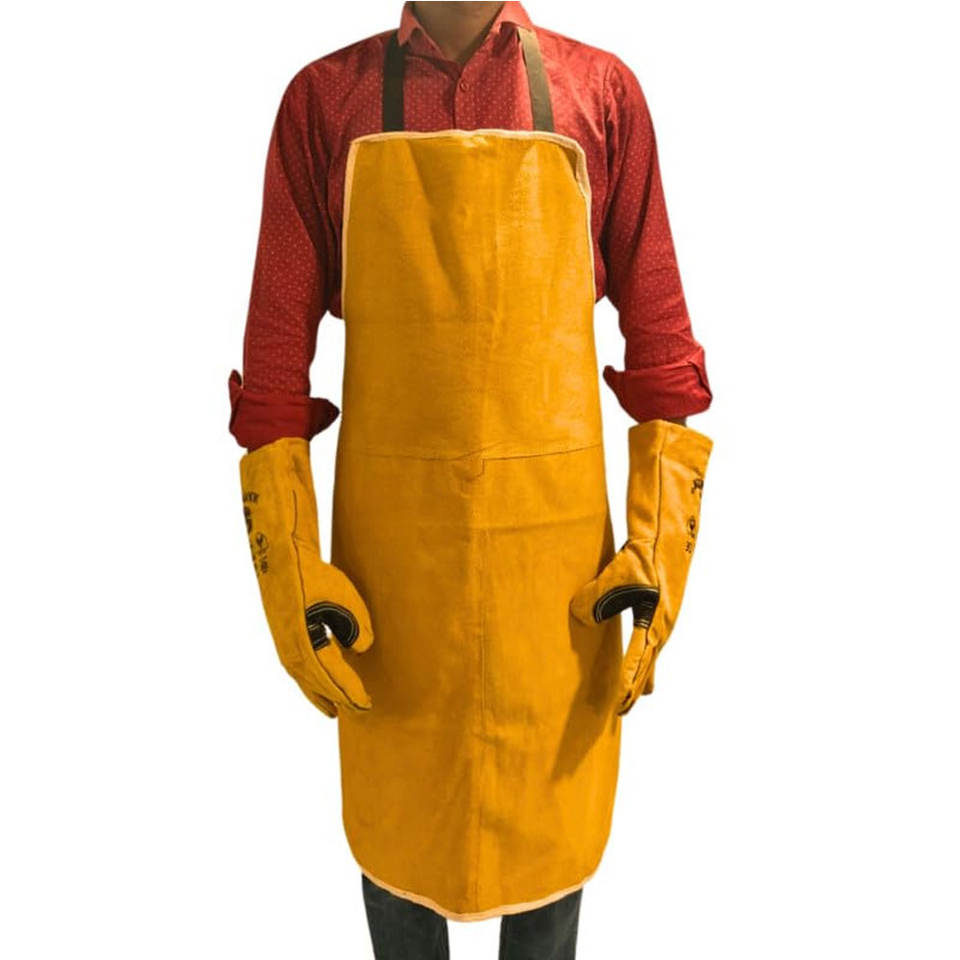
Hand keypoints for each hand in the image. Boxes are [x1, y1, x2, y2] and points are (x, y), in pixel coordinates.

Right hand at [287, 539, 373, 715]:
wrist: (281, 560)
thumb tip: (361, 650)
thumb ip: (357, 625)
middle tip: (360, 711)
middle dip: (340, 699)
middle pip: (320, 686)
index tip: (366, 705)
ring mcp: (285, 649)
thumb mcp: (342, 597)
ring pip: (306, 682)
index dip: (350, 693)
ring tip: (336, 710)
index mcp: (305, 645)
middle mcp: (292, 653)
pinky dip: (310, 685)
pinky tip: (317, 687)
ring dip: (323, 696)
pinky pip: (299, 672)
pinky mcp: (284, 641)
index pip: (333, 678)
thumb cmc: (311, 577)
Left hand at [570, 541, 661, 714]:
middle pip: (647, 667)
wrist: (667, 537)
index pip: (638, 661)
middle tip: (621, 714)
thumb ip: (596, 596)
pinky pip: (651, 644)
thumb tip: (579, 615)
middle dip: (634, 690)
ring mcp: (664, 622)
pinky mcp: (662, 614)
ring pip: (651, 658)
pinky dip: (646, 661)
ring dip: (642, 678)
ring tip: (634, 699)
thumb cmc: (642, 556)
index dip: (627, 685)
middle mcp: (662, 628)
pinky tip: (644, 666)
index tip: (618, 705)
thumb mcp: (617, 575)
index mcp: (655, 623)